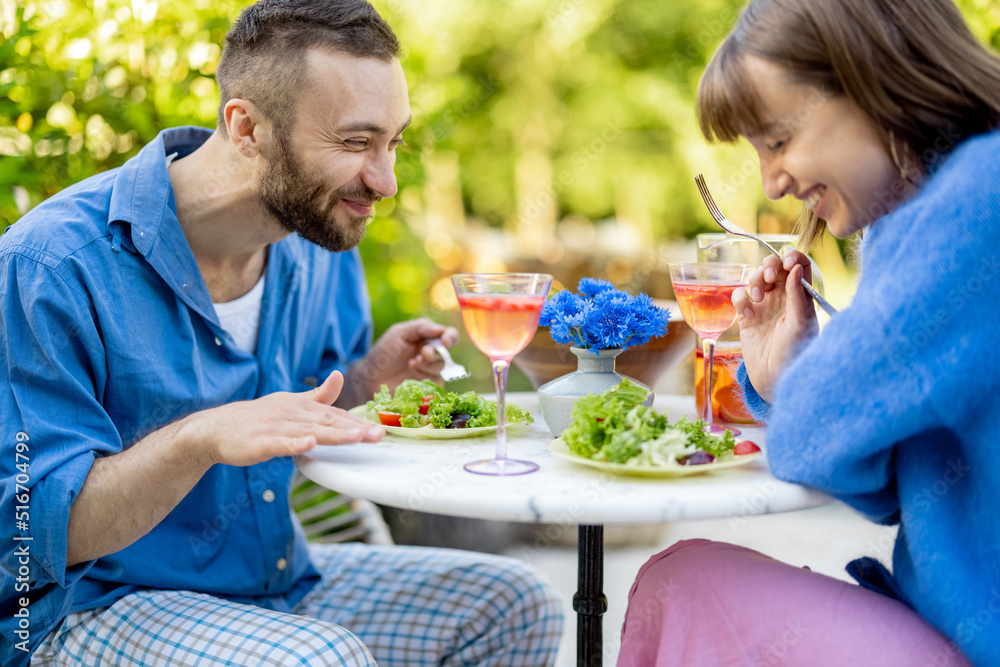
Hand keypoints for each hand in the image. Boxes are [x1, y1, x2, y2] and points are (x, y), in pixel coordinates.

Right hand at [184, 371, 384, 467]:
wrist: (216, 428)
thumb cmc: (258, 418)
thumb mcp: (291, 402)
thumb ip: (318, 395)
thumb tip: (339, 375)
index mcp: (301, 406)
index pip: (336, 415)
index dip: (359, 421)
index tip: (382, 428)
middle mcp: (292, 414)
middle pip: (329, 421)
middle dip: (356, 428)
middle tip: (380, 434)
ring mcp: (276, 427)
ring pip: (309, 431)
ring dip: (334, 434)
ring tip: (357, 437)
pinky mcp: (259, 442)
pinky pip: (279, 444)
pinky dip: (293, 444)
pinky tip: (308, 444)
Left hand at [346, 318, 460, 401]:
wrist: (371, 377)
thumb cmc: (385, 352)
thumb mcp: (399, 333)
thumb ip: (420, 327)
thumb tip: (441, 329)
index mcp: (429, 339)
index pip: (450, 336)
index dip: (451, 338)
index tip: (445, 342)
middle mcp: (434, 355)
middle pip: (447, 353)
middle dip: (436, 353)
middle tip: (422, 354)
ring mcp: (431, 372)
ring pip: (442, 368)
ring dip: (428, 364)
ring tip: (412, 363)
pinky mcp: (428, 387)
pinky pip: (436, 381)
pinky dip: (425, 375)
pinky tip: (411, 370)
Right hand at [731, 250, 818, 402]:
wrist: (774, 378)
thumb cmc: (794, 352)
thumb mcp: (801, 323)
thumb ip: (798, 295)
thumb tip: (796, 268)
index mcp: (801, 295)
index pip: (799, 265)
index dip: (792, 257)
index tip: (787, 262)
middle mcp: (783, 297)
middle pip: (775, 266)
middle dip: (769, 266)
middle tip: (769, 279)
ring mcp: (764, 305)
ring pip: (755, 278)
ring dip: (753, 282)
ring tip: (756, 299)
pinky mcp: (746, 315)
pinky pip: (739, 296)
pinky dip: (740, 301)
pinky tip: (748, 316)